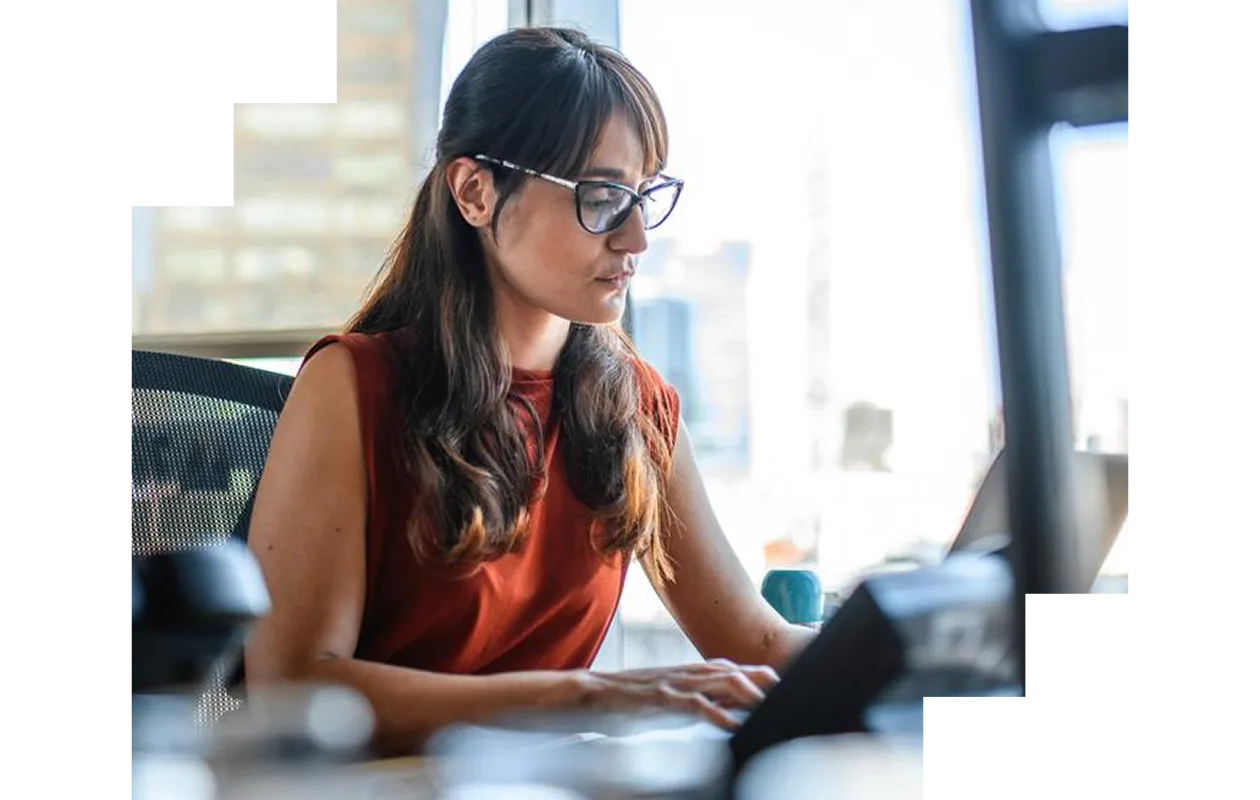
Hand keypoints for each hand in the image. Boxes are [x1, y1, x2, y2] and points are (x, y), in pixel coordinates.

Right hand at [570, 659, 779, 730]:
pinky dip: (716, 713)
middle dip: (759, 678)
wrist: (591, 693)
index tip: (778, 682)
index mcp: (688, 672)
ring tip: (766, 703)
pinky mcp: (661, 697)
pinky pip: (694, 704)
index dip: (755, 673)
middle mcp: (685, 672)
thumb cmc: (630, 700)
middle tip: (784, 688)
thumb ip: (697, 700)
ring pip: (718, 681)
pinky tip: (731, 724)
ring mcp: (674, 683)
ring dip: (746, 691)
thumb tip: (728, 710)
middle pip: (732, 670)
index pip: (730, 668)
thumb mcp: (669, 697)